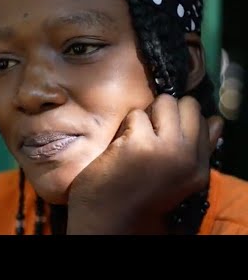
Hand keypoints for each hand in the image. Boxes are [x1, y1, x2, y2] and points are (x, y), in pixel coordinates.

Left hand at [66, 94, 223, 233]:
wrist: (108, 219)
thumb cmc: (137, 195)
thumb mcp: (176, 177)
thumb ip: (196, 150)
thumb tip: (215, 120)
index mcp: (199, 169)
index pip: (208, 122)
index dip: (181, 118)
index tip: (164, 129)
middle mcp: (188, 159)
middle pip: (189, 106)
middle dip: (166, 110)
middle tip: (149, 129)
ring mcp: (166, 150)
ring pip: (164, 103)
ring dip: (146, 115)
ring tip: (135, 137)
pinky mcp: (140, 145)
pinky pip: (137, 114)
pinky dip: (125, 126)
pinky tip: (121, 147)